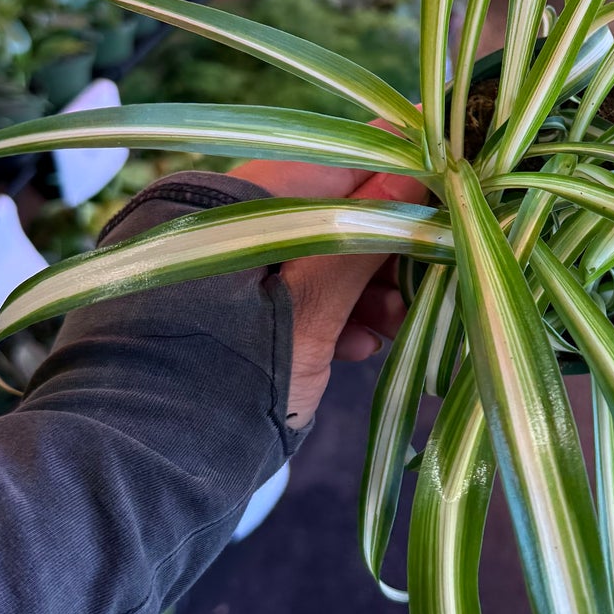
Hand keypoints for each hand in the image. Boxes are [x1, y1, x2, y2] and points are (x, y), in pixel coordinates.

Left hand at [230, 144, 429, 428]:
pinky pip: (301, 291)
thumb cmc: (230, 373)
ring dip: (371, 286)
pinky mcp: (238, 308)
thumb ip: (367, 235)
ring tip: (396, 325)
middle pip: (341, 207)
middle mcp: (239, 218)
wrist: (155, 459)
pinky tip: (359, 345)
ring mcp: (238, 265)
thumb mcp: (311, 306)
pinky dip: (335, 313)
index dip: (408, 166)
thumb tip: (424, 175)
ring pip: (326, 253)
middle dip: (392, 243)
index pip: (346, 154)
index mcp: (248, 196)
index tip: (457, 182)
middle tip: (430, 281)